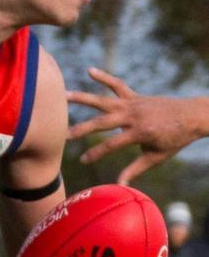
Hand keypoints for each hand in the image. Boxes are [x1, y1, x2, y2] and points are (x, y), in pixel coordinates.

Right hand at [67, 67, 193, 182]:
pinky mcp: (135, 96)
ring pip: (104, 100)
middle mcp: (134, 115)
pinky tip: (90, 71)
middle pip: (103, 122)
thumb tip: (120, 185)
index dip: (96, 153)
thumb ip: (136, 169)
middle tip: (65, 135)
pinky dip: (104, 77)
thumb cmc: (175, 139)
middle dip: (83, 129)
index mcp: (140, 132)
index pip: (112, 144)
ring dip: (83, 98)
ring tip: (64, 94)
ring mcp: (133, 103)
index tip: (82, 160)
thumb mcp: (156, 157)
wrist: (193, 115)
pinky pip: (117, 85)